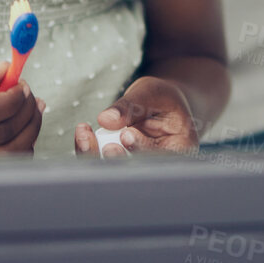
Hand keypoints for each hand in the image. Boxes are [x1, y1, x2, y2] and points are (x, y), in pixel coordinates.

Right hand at [0, 57, 44, 154]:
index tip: (23, 85)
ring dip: (29, 130)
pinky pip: (5, 164)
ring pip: (7, 154)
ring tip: (33, 107)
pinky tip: (24, 125)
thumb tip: (6, 70)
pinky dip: (23, 144)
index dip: (9, 100)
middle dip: (24, 111)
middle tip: (29, 93)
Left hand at [74, 76, 199, 157]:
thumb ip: (130, 105)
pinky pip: (102, 162)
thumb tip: (106, 119)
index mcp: (180, 148)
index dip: (142, 147)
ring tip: (84, 134)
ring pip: (115, 170)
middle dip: (116, 159)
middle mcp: (161, 164)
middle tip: (104, 146)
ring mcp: (138, 167)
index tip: (127, 135)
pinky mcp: (120, 164)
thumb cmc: (161, 98)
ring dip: (96, 154)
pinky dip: (89, 149)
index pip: (161, 154)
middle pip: (136, 169)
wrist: (160, 106)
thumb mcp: (151, 92)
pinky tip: (83, 133)